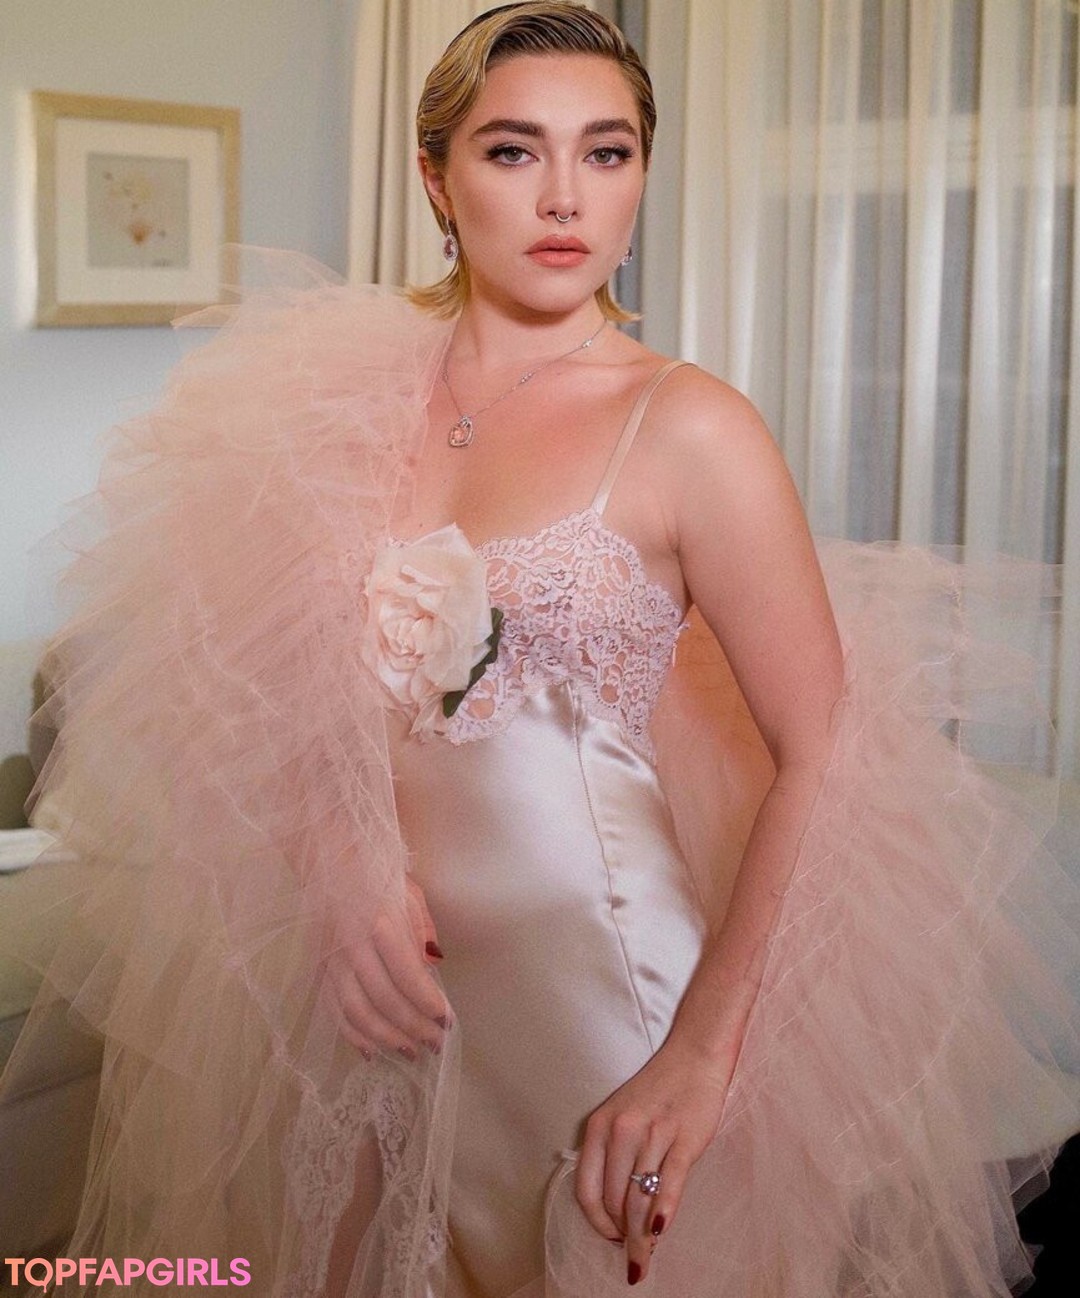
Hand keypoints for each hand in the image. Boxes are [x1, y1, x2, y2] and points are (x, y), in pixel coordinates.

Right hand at [324, 875, 451, 1058]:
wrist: (328, 864)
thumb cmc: (376, 876)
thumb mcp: (410, 894)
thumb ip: (423, 931)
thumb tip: (433, 967)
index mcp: (380, 924)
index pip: (408, 976)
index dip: (428, 1003)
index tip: (447, 1021)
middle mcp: (352, 946)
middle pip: (384, 1000)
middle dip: (413, 1028)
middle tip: (436, 1044)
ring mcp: (331, 961)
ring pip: (357, 1012)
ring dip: (386, 1039)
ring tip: (410, 1052)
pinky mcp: (318, 970)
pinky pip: (333, 1011)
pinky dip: (352, 1036)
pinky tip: (372, 1050)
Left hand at [575, 1037, 732, 1284]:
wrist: (693, 1057)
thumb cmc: (656, 1091)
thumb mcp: (620, 1115)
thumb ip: (612, 1154)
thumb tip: (614, 1209)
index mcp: (599, 1126)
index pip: (587, 1190)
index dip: (596, 1222)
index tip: (609, 1238)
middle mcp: (621, 1131)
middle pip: (614, 1201)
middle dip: (622, 1235)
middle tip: (634, 1252)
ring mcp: (653, 1135)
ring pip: (639, 1198)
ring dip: (641, 1235)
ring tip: (646, 1254)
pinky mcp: (684, 1139)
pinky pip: (669, 1183)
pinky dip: (663, 1212)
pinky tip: (660, 1231)